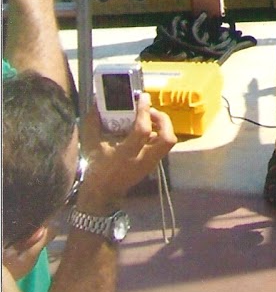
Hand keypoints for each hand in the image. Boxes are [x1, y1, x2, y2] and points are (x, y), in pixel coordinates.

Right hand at [76, 95, 175, 213]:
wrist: (102, 194)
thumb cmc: (96, 168)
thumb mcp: (91, 145)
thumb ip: (93, 123)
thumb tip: (95, 104)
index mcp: (126, 155)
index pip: (142, 130)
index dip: (144, 111)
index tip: (143, 97)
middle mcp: (142, 160)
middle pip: (166, 139)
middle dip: (163, 120)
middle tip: (151, 111)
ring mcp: (150, 164)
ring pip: (168, 142)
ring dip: (162, 126)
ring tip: (149, 118)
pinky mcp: (153, 165)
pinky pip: (162, 146)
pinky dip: (158, 133)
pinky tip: (147, 129)